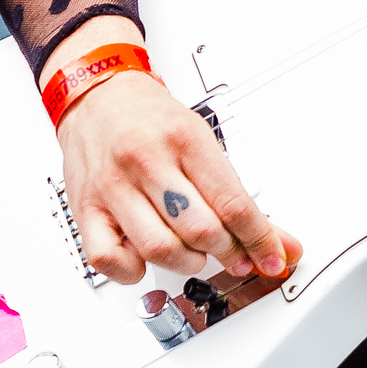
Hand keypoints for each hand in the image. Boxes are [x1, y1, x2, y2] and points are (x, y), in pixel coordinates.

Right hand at [43, 16, 299, 286]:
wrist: (98, 96)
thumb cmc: (151, 119)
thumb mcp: (202, 140)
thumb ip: (237, 195)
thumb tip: (281, 242)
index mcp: (184, 138)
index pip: (232, 202)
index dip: (259, 239)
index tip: (272, 258)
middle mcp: (146, 160)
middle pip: (200, 229)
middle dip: (227, 252)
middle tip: (233, 253)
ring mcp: (113, 186)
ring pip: (159, 248)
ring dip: (188, 263)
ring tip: (194, 253)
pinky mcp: (85, 209)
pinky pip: (108, 259)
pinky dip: (133, 271)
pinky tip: (145, 258)